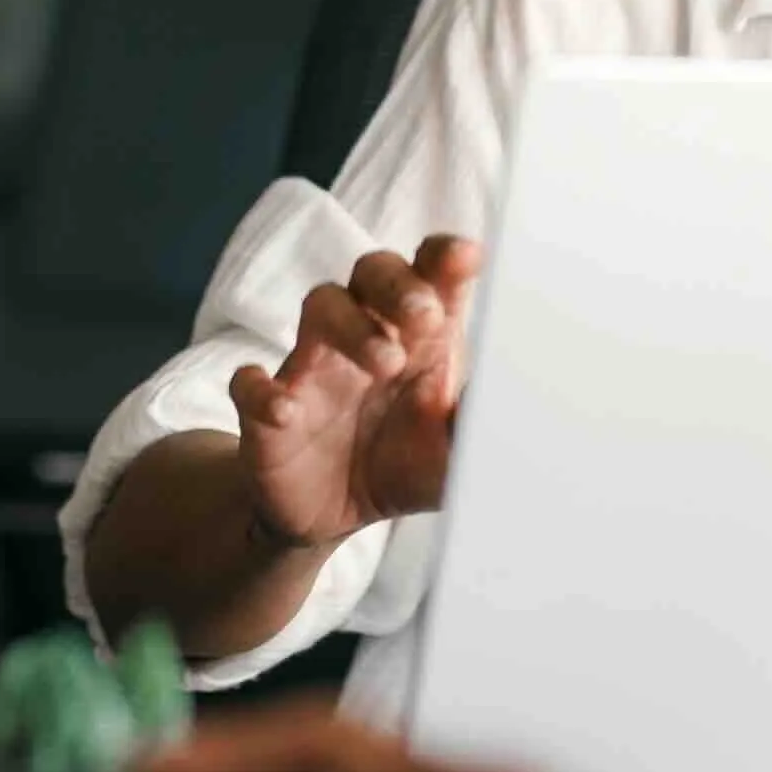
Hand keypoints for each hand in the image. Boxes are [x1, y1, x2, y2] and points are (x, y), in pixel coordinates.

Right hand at [227, 234, 479, 547]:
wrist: (333, 515)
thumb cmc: (402, 465)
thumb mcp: (454, 455)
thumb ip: (482, 427)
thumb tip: (521, 409)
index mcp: (419, 339)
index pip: (430, 275)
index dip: (444, 258)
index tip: (467, 256)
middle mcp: (365, 336)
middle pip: (373, 272)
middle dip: (398, 284)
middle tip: (425, 315)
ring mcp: (313, 366)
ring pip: (320, 307)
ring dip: (351, 326)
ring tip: (385, 362)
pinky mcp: (267, 409)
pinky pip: (250, 383)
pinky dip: (263, 391)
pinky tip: (286, 409)